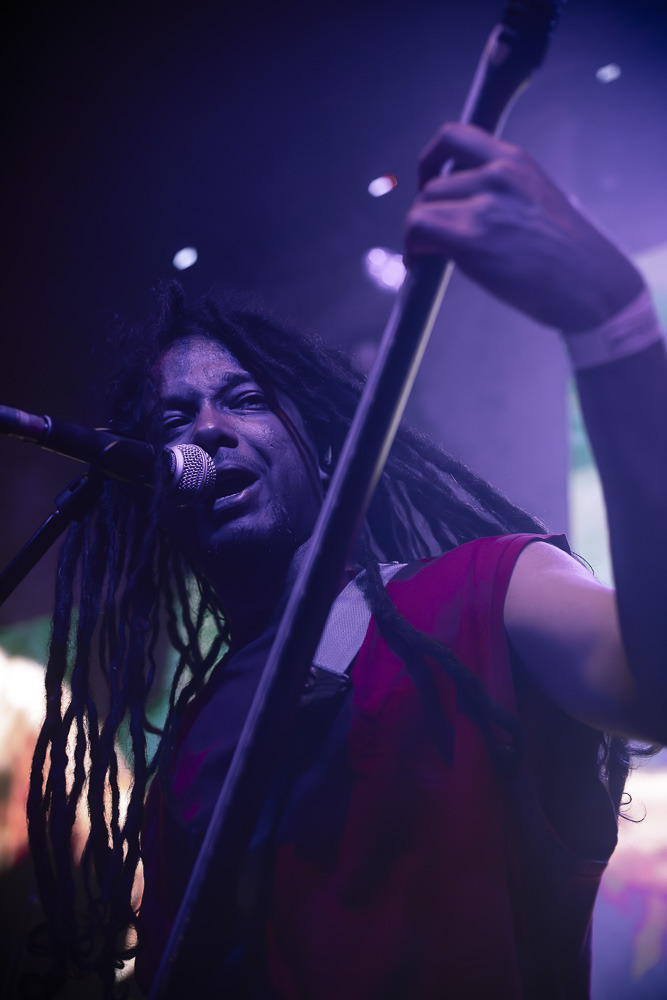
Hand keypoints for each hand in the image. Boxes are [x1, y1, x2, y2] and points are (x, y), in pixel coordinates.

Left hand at [405, 123, 644, 331]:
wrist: (592, 285)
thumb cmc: (569, 257)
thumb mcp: (537, 202)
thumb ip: (500, 195)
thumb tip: (457, 210)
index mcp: (516, 162)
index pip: (453, 137)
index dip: (430, 160)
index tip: (427, 181)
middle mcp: (498, 175)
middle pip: (432, 185)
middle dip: (427, 212)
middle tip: (434, 240)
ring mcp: (485, 204)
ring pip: (422, 208)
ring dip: (419, 233)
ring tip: (431, 254)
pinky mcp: (472, 237)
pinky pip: (418, 228)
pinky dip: (412, 246)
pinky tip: (422, 262)